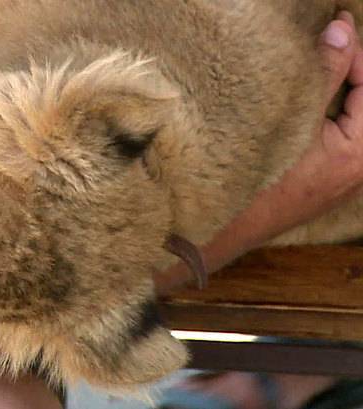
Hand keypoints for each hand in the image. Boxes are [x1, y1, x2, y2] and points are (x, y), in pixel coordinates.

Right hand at [156, 11, 362, 294]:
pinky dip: (329, 112)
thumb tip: (342, 32)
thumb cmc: (250, 179)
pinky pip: (340, 135)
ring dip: (339, 90)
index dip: (354, 50)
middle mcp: (360, 166)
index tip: (334, 24)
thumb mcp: (290, 120)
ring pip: (353, 119)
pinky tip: (308, 100)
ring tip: (316, 65)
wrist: (220, 229)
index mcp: (360, 150)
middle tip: (327, 41)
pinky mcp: (326, 180)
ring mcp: (344, 176)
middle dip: (349, 70)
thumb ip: (323, 74)